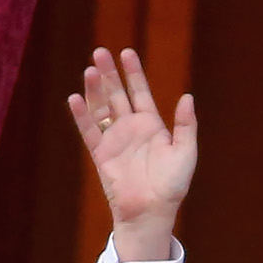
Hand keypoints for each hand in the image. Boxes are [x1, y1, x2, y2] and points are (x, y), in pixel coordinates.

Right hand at [67, 46, 197, 261]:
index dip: (133, 73)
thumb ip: (186, 125)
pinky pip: (89, 131)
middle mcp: (131, 129)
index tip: (126, 52)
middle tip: (100, 51)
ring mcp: (114, 140)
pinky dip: (81, 115)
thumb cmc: (172, 185)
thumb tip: (187, 97)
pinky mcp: (100, 154)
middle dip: (109, 74)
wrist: (152, 211)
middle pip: (117, 94)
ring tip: (90, 69)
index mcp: (152, 126)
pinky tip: (75, 98)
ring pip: (101, 107)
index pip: (140, 92)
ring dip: (94, 89)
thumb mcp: (186, 152)